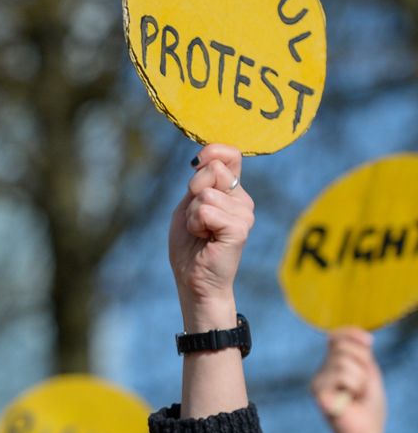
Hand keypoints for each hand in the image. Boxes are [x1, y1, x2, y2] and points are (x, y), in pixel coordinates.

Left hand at [168, 145, 252, 327]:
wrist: (193, 279)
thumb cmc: (189, 244)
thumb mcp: (188, 205)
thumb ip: (199, 181)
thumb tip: (205, 158)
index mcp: (232, 191)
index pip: (229, 154)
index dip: (211, 153)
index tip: (196, 166)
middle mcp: (243, 199)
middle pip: (215, 169)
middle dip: (194, 190)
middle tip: (196, 217)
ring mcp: (244, 213)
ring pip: (205, 193)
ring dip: (192, 215)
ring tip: (201, 232)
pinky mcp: (240, 228)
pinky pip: (206, 211)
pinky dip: (196, 224)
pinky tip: (205, 238)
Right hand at [310, 328, 385, 432]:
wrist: (366, 432)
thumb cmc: (369, 405)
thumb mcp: (370, 373)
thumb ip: (363, 354)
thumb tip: (364, 338)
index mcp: (333, 364)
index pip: (336, 337)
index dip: (352, 333)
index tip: (369, 341)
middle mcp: (322, 370)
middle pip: (343, 347)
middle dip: (362, 363)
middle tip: (362, 385)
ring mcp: (318, 381)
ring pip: (342, 361)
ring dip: (359, 379)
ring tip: (356, 394)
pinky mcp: (318, 392)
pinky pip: (341, 376)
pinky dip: (354, 386)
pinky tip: (348, 399)